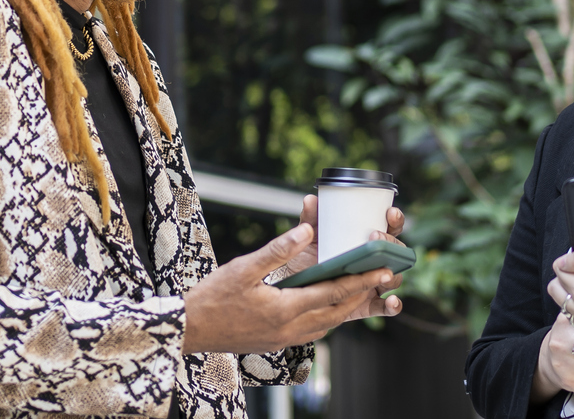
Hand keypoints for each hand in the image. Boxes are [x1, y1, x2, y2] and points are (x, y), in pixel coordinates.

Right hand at [182, 223, 395, 353]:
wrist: (189, 330)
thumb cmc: (213, 297)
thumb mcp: (244, 267)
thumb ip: (278, 249)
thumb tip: (308, 230)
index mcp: (285, 308)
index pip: (333, 294)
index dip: (361, 281)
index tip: (383, 271)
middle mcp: (289, 329)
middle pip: (336, 312)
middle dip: (361, 294)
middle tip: (381, 278)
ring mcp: (283, 339)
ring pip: (326, 324)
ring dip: (344, 307)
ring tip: (359, 289)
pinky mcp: (275, 343)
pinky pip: (311, 331)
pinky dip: (325, 317)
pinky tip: (324, 305)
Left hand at [282, 195, 405, 320]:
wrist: (293, 292)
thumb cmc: (306, 260)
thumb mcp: (309, 238)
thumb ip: (311, 219)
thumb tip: (311, 200)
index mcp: (364, 241)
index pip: (388, 228)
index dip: (394, 220)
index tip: (390, 213)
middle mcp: (374, 261)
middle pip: (395, 251)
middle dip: (391, 244)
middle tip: (376, 238)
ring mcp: (373, 283)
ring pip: (394, 277)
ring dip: (393, 273)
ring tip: (384, 271)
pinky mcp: (367, 305)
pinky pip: (385, 307)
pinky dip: (393, 305)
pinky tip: (392, 302)